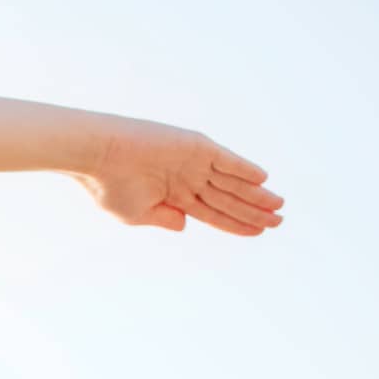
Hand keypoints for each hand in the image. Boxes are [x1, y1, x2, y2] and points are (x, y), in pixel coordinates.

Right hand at [72, 115, 283, 234]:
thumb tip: (186, 225)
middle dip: (254, 211)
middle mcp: (188, 179)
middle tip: (279, 221)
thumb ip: (164, 218)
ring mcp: (193, 163)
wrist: (98, 155)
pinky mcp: (195, 147)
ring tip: (278, 205)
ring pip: (232, 182)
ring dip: (255, 194)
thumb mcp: (136, 214)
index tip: (259, 232)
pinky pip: (226, 160)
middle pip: (228, 199)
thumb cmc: (109, 186)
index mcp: (174, 197)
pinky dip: (243, 169)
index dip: (236, 223)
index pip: (213, 213)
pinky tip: (263, 179)